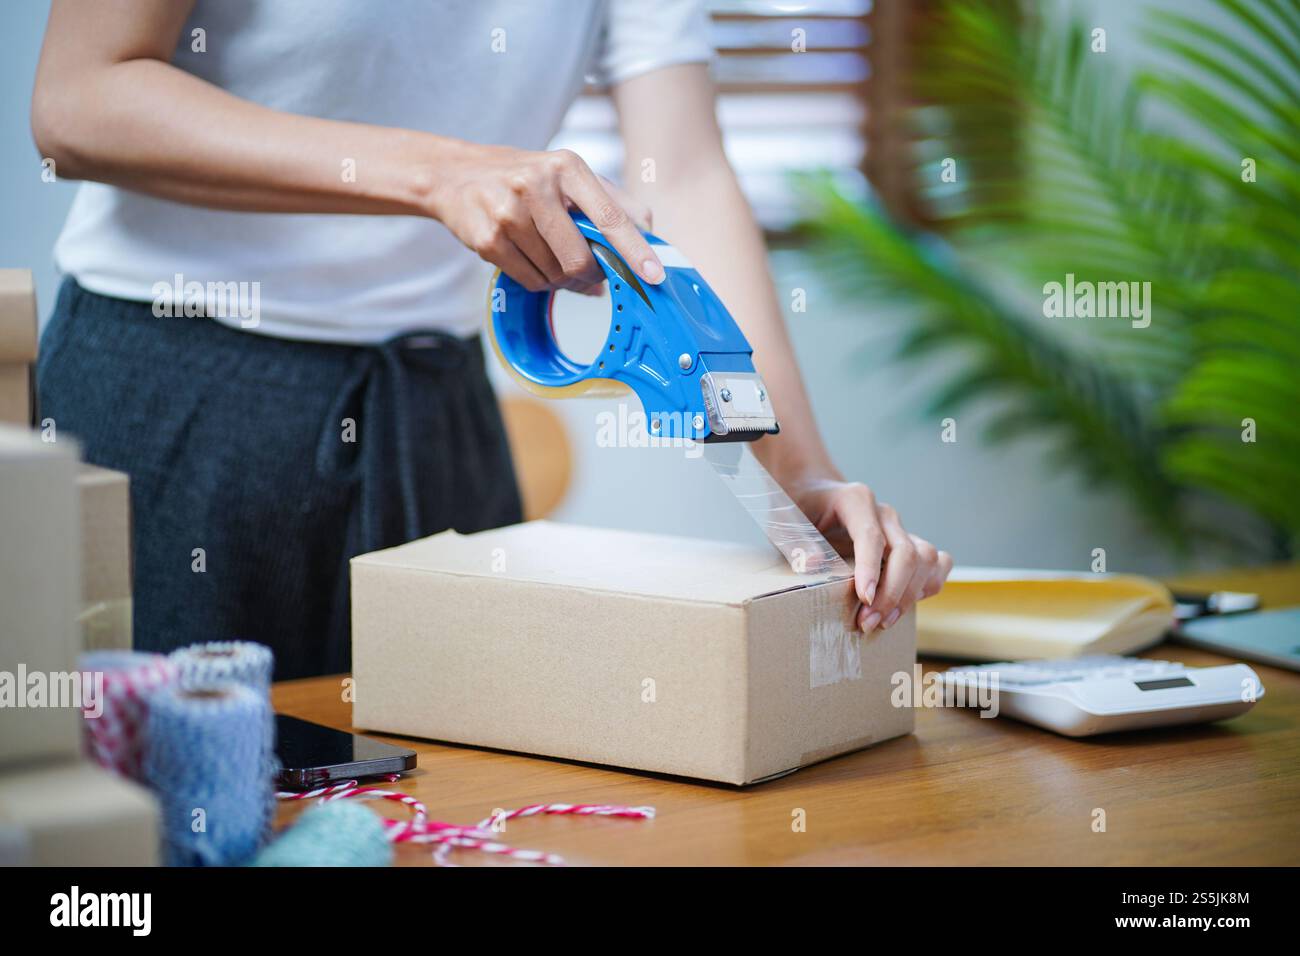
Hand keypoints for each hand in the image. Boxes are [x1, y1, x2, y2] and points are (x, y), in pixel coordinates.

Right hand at [424, 142, 659, 293]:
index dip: (634, 250)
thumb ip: (613, 202)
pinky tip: (528, 258)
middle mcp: (536, 185)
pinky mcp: (487, 238)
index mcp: (567, 167)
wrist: (456, 174)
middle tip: (589, 275)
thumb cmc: (526, 178)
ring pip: (554, 275)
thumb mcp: (569, 175)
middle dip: (589, 276)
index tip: (654, 275)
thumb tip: (649, 237)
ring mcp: (507, 213)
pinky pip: (529, 281)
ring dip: (559, 279)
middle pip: (579, 259)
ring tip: (547, 254)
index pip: (609, 216)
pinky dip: (537, 281)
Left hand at [793, 477, 951, 632]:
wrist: (814, 493)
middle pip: (906, 552)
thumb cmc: (799, 508)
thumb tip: (814, 564)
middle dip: (891, 593)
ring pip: (928, 558)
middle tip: (867, 624)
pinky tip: (903, 605)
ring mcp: (900, 528)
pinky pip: (937, 562)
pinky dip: (928, 586)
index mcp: (855, 500)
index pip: (871, 536)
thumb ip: (797, 541)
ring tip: (882, 621)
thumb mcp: (786, 520)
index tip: (864, 599)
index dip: (871, 570)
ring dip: (910, 595)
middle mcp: (884, 513)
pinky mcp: (909, 544)